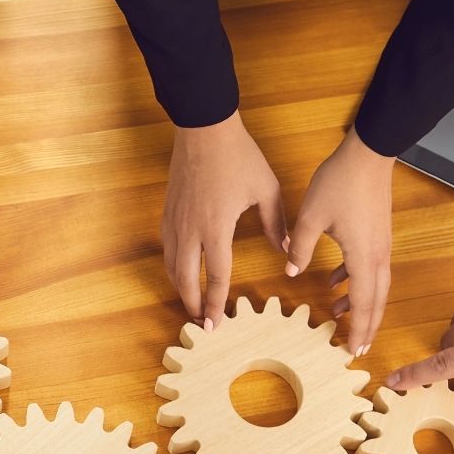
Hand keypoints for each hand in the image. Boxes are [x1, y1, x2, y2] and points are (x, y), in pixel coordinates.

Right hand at [163, 111, 288, 329]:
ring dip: (180, 288)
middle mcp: (191, 229)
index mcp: (217, 228)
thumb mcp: (266, 189)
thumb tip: (287, 250)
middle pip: (186, 279)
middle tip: (202, 323)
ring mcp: (176, 220)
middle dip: (193, 305)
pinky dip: (172, 266)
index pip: (216, 276)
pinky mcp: (168, 211)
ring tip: (190, 303)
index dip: (216, 303)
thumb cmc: (238, 156)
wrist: (204, 128)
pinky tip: (179, 270)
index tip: (217, 324)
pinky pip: (166, 247)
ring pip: (171, 266)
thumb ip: (276, 224)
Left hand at [286, 127, 394, 354]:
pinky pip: (370, 266)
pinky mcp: (378, 234)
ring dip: (361, 303)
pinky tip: (335, 280)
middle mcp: (377, 256)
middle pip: (376, 301)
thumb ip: (300, 246)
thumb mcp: (311, 217)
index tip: (353, 352)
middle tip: (356, 348)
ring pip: (375, 285)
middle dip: (366, 326)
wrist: (369, 153)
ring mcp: (381, 244)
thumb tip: (290, 270)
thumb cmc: (341, 182)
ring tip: (341, 315)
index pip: (363, 304)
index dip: (358, 330)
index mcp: (363, 258)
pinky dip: (355, 279)